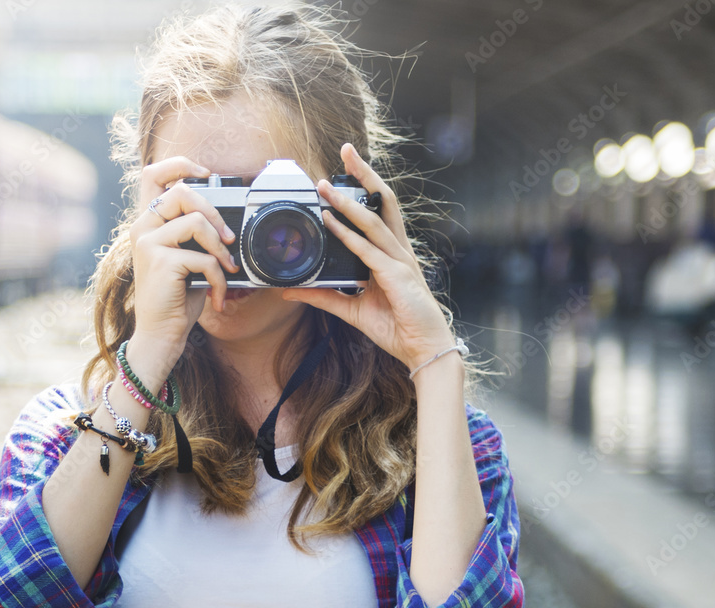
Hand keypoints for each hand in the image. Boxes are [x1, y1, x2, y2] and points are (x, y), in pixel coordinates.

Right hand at [127, 155, 239, 375]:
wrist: (161, 335)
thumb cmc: (176, 299)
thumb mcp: (189, 260)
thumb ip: (196, 236)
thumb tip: (227, 223)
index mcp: (147, 223)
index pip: (153, 175)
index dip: (179, 164)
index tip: (205, 172)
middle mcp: (142, 228)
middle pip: (182, 192)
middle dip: (215, 212)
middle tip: (228, 239)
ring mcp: (148, 243)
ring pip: (196, 222)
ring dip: (221, 248)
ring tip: (228, 270)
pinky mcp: (161, 261)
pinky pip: (204, 258)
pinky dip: (219, 279)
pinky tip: (218, 297)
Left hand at [281, 143, 454, 370]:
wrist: (423, 349)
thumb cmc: (396, 327)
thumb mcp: (351, 310)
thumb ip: (323, 297)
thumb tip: (291, 291)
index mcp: (391, 255)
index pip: (377, 211)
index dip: (363, 188)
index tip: (343, 169)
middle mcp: (398, 251)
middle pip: (382, 202)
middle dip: (364, 174)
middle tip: (346, 150)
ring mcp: (399, 261)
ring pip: (373, 221)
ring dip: (348, 202)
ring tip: (325, 187)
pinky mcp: (397, 276)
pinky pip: (368, 252)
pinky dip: (348, 236)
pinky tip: (331, 223)